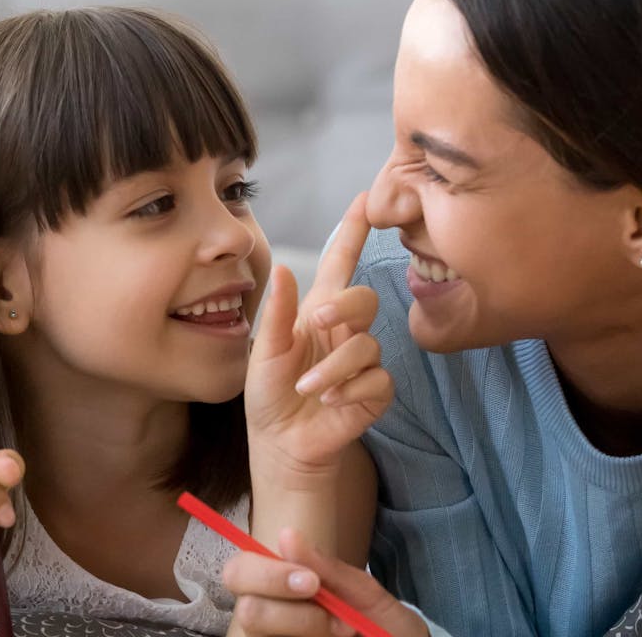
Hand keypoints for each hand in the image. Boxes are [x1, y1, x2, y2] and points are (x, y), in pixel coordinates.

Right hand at [225, 529, 428, 636]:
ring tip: (345, 633)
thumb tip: (286, 535)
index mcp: (279, 588)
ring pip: (260, 635)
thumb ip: (328, 569)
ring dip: (309, 631)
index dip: (267, 575)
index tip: (312, 582)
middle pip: (247, 611)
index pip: (239, 571)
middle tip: (340, 620)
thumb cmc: (381, 623)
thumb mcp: (365, 594)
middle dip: (295, 614)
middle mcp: (268, 617)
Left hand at [246, 192, 393, 479]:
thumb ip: (277, 313)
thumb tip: (284, 267)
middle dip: (345, 307)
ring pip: (367, 347)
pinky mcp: (375, 392)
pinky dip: (350, 391)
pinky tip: (329, 403)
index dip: (353, 232)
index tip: (366, 200)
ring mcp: (363, 361)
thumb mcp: (263, 352)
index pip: (341, 264)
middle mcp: (344, 331)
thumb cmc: (270, 393)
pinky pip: (377, 380)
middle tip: (319, 321)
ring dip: (334, 368)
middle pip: (365, 299)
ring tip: (308, 389)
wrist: (280, 443)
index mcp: (318, 312)